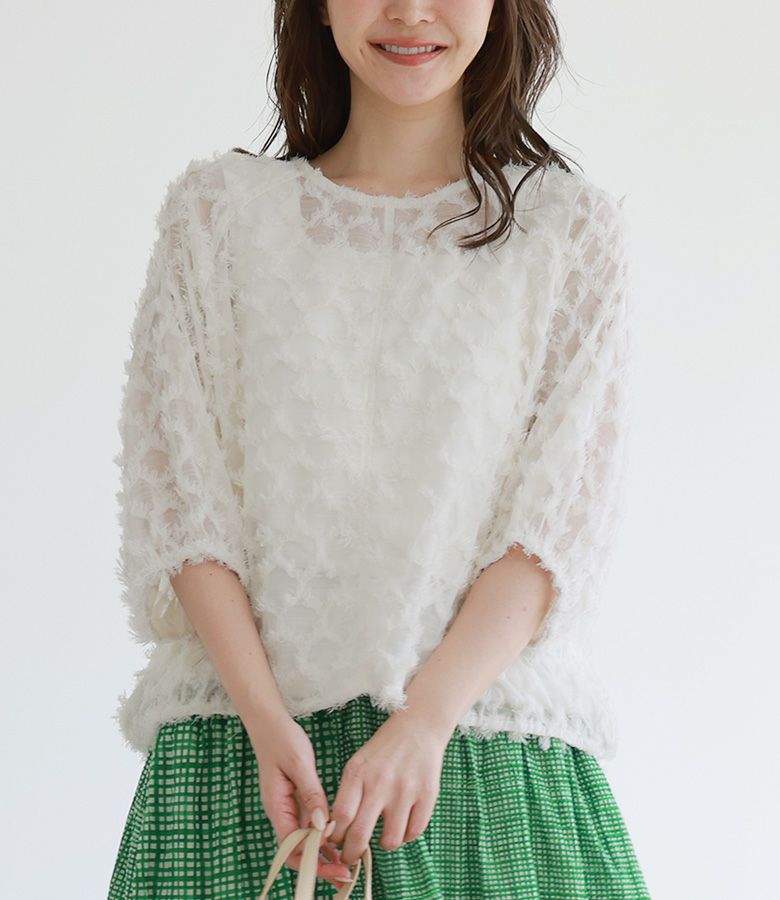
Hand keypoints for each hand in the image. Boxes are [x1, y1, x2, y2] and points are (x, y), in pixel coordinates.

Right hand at [248, 714, 353, 889]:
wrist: (270, 723)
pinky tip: (340, 835)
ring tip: (348, 859)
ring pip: (304, 839)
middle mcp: (280, 812)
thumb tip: (321, 825)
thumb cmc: (282, 740)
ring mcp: (287, 807)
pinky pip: (308, 823)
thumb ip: (311, 794)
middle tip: (346, 872)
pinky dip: (323, 833)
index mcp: (276, 806)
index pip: (292, 847)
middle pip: (297, 850)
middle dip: (320, 864)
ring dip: (323, 851)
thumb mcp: (300, 764)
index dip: (314, 862)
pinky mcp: (295, 799)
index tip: (336, 867)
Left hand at [327, 709, 449, 867]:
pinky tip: (402, 826)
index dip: (335, 837)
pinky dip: (406, 836)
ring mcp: (405, 790)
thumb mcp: (357, 764)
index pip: (341, 816)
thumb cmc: (383, 750)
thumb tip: (337, 830)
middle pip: (361, 834)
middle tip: (352, 857)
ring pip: (390, 840)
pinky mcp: (427, 795)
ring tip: (382, 837)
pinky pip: (414, 832)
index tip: (336, 843)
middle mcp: (381, 783)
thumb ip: (348, 794)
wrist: (418, 728)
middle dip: (353, 853)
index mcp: (358, 773)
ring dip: (383, 845)